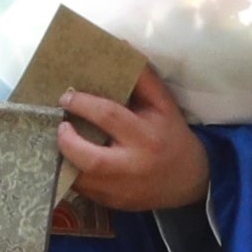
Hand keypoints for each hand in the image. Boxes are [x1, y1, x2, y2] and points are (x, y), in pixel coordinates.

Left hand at [54, 70, 208, 215]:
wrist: (190, 179)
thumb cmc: (172, 135)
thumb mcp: (163, 104)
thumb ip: (143, 77)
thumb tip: (120, 47)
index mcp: (146, 136)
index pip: (109, 117)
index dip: (83, 104)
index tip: (66, 96)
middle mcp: (133, 166)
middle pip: (91, 159)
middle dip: (68, 141)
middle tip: (60, 125)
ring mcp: (122, 190)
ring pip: (82, 180)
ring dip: (64, 160)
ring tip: (60, 142)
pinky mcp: (114, 205)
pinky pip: (85, 191)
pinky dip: (72, 175)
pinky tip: (69, 160)